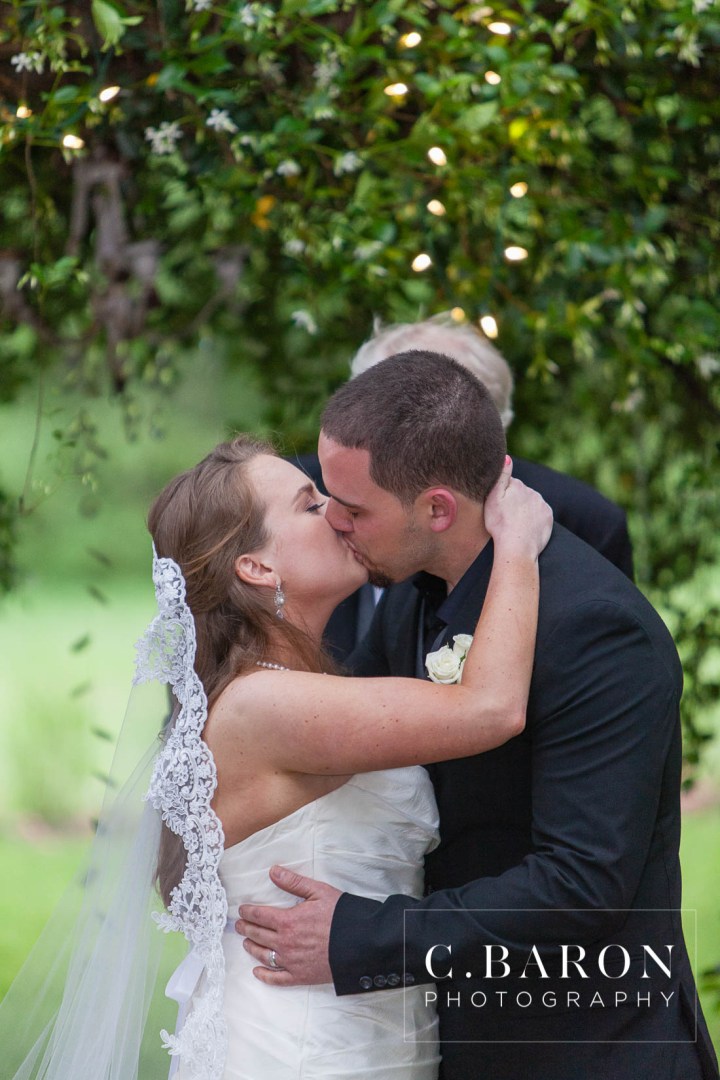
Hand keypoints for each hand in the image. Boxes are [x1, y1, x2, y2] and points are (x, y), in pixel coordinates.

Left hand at [235, 865, 341, 985]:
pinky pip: (277, 978)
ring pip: (263, 955)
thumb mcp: (318, 891)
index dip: (248, 912)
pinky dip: (265, 976)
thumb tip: (273, 871)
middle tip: (238, 925)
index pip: (260, 916)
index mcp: (288, 921)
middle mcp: (285, 943)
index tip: (241, 910)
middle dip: (246, 929)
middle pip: (258, 935)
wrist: (360, 944)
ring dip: (252, 948)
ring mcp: (291, 961)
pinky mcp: (300, 976)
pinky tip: (257, 972)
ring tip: (246, 942)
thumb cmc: (340, 916)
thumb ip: (293, 882)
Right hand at [484, 456, 552, 558]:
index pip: (508, 484)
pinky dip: (534, 519)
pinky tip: (525, 527)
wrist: (518, 547)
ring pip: (531, 504)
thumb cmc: (500, 525)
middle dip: (514, 502)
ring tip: (514, 524)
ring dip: (524, 510)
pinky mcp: (548, 517)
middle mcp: (532, 492)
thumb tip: (507, 457)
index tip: (498, 507)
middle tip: (505, 517)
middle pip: (521, 494)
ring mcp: (542, 504)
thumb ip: (501, 476)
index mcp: (517, 485)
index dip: (502, 495)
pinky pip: (540, 514)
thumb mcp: (493, 499)